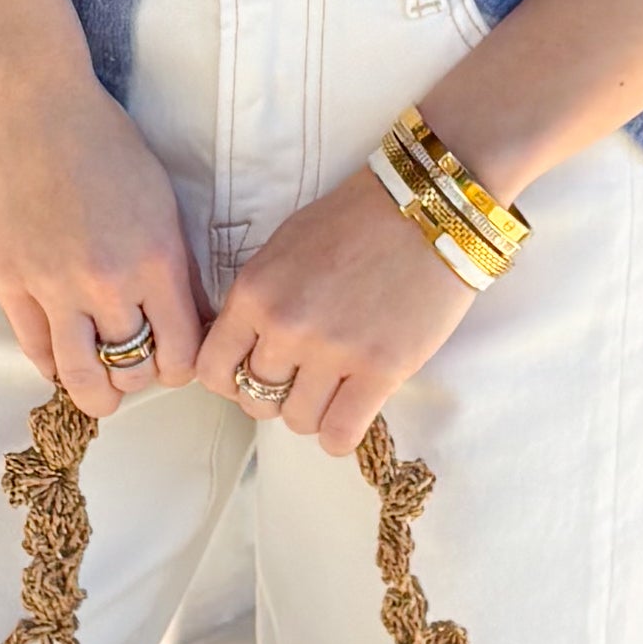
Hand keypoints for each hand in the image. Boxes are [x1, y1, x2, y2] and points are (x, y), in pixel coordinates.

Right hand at [0, 58, 207, 415]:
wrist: (29, 101)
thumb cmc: (102, 139)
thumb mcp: (161, 199)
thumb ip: (176, 266)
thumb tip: (194, 320)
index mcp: (156, 259)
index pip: (182, 354)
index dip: (183, 369)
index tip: (175, 358)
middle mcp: (108, 281)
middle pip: (135, 371)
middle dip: (141, 377)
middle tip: (138, 367)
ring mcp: (53, 284)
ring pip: (82, 376)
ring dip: (98, 390)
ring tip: (103, 389)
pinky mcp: (9, 280)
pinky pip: (35, 349)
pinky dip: (53, 365)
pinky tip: (62, 359)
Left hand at [193, 162, 476, 456]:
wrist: (428, 208)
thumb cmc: (355, 222)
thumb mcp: (283, 248)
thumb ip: (257, 301)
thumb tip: (241, 350)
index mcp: (254, 292)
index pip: (213, 370)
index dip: (231, 381)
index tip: (252, 375)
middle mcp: (286, 326)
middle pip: (256, 400)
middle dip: (276, 396)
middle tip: (301, 379)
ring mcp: (333, 351)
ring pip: (298, 422)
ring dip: (312, 412)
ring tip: (333, 388)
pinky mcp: (380, 370)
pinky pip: (339, 435)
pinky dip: (340, 434)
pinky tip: (351, 410)